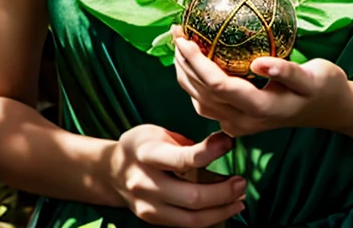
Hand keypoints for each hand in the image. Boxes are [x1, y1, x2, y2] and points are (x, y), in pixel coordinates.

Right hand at [109, 123, 246, 225]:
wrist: (111, 172)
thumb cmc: (141, 146)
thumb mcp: (158, 133)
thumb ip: (184, 144)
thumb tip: (221, 145)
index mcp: (146, 153)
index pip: (183, 159)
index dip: (210, 152)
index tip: (228, 143)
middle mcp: (145, 183)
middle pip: (191, 196)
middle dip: (222, 193)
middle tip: (242, 183)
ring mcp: (148, 206)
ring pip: (191, 218)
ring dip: (220, 211)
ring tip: (239, 200)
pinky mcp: (152, 220)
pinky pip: (185, 225)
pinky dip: (209, 220)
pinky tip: (224, 210)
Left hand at [171, 25, 352, 137]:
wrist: (331, 110)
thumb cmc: (324, 87)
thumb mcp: (314, 76)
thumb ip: (287, 71)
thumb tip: (259, 62)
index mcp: (260, 109)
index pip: (217, 85)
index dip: (197, 62)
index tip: (184, 38)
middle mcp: (244, 122)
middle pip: (201, 94)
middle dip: (183, 63)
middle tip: (175, 31)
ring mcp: (239, 125)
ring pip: (199, 102)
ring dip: (184, 73)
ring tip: (178, 42)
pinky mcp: (237, 122)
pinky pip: (207, 104)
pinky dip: (194, 83)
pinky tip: (193, 61)